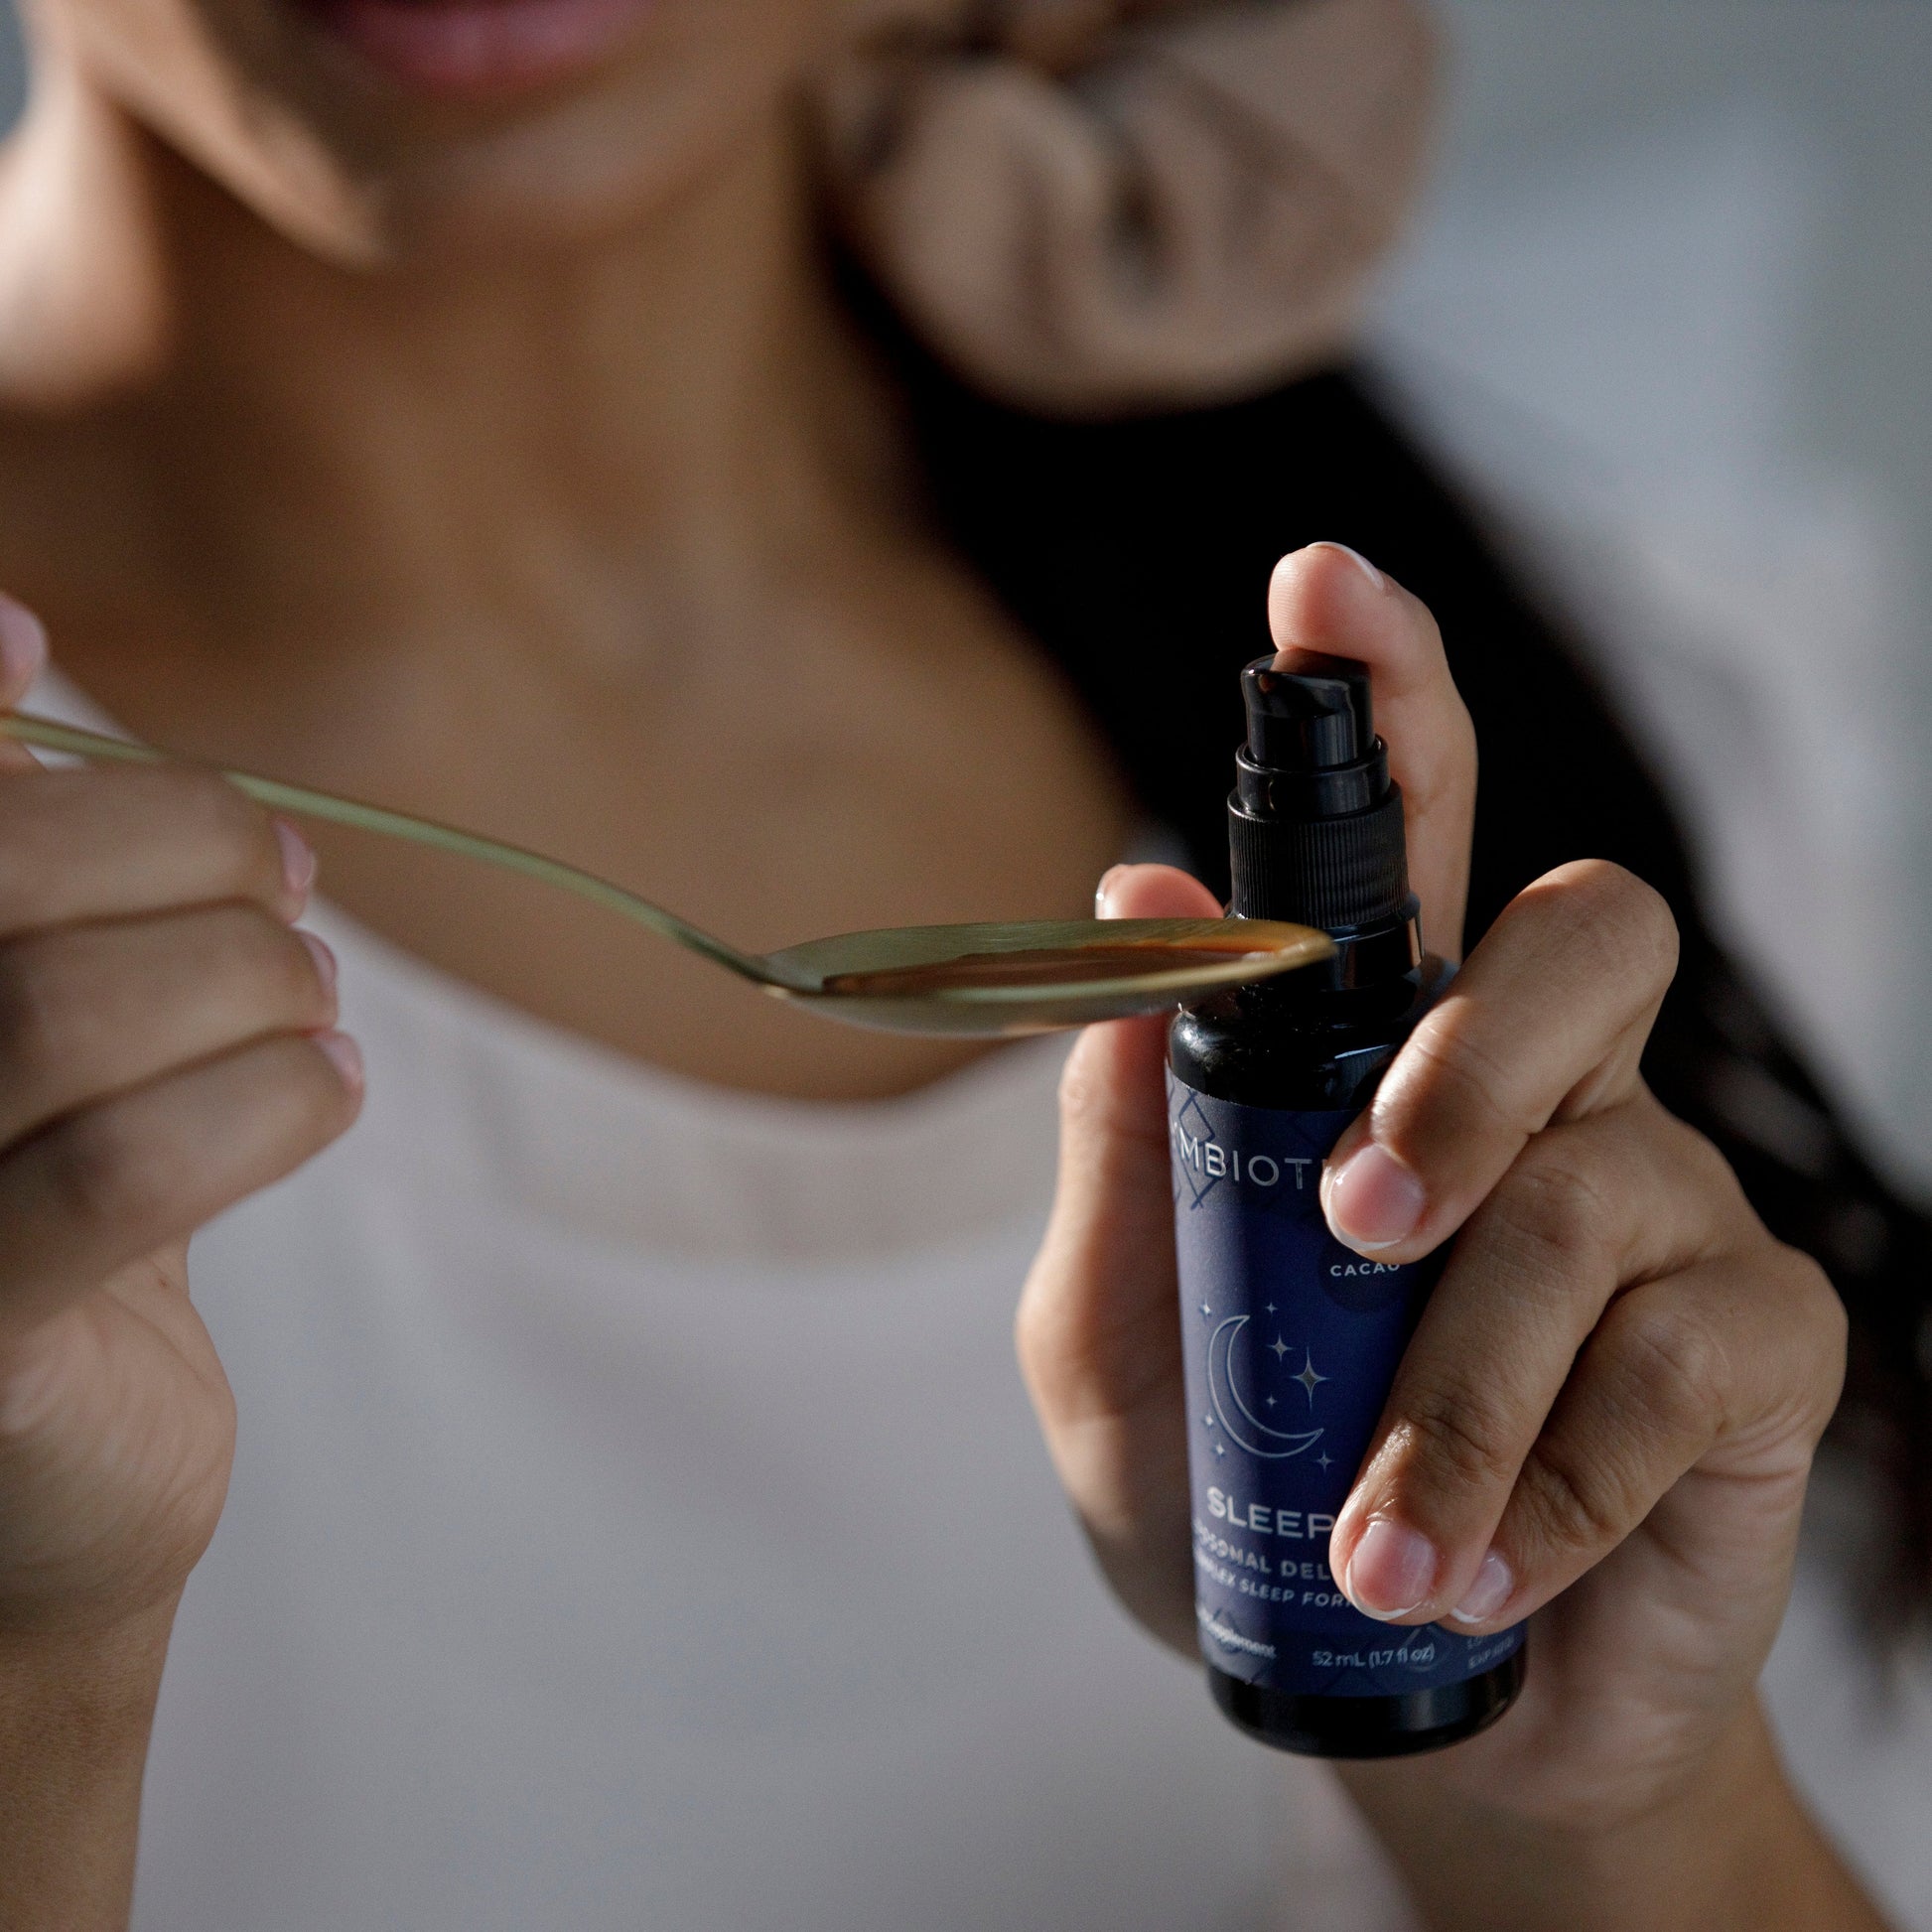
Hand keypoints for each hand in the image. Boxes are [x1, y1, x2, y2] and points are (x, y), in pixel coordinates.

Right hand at [0, 602, 361, 1641]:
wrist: (35, 1503)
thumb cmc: (33, 1218)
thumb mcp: (25, 1021)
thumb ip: (16, 852)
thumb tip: (12, 627)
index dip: (8, 735)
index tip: (102, 707)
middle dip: (175, 846)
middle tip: (291, 882)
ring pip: (56, 1015)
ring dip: (239, 974)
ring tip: (313, 993)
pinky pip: (119, 1172)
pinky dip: (265, 1099)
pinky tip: (331, 1086)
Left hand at [1017, 545, 1858, 1923]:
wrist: (1392, 1709)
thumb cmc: (1241, 1504)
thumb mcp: (1119, 1333)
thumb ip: (1122, 1135)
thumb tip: (1136, 900)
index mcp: (1382, 1059)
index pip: (1411, 837)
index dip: (1386, 700)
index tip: (1320, 588)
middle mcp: (1544, 1096)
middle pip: (1594, 929)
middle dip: (1476, 1054)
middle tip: (1358, 1215)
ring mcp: (1665, 1210)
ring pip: (1602, 1184)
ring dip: (1458, 1375)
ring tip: (1374, 1533)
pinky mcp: (1758, 1353)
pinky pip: (1686, 1352)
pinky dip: (1554, 1473)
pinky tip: (1480, 1565)